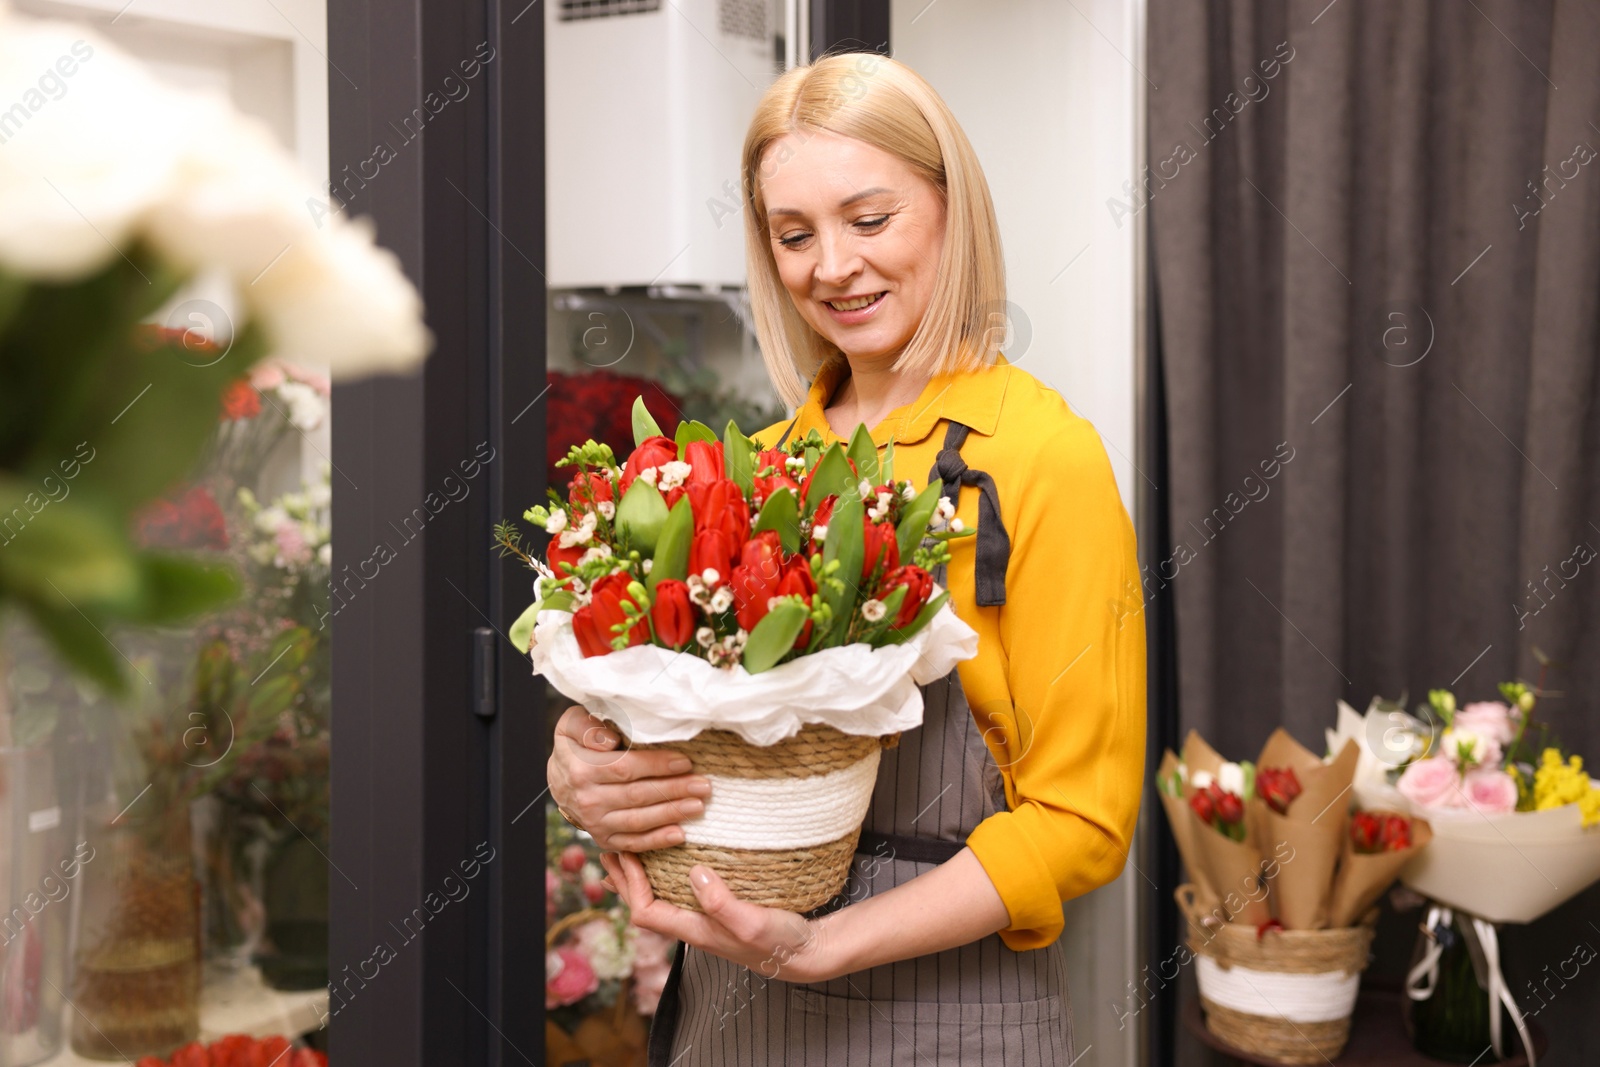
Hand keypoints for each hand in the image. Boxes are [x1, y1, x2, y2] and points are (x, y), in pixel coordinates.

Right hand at [547, 705, 710, 851]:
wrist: (558, 779)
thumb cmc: (575, 746)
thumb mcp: (571, 726)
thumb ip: (586, 726)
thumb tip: (610, 740)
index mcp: (582, 770)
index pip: (625, 769)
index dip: (656, 766)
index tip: (684, 761)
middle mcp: (588, 800)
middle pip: (637, 796)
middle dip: (674, 790)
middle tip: (703, 785)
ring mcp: (595, 823)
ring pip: (638, 821)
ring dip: (671, 814)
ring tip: (698, 806)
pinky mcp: (604, 839)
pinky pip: (632, 843)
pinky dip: (657, 841)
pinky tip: (680, 834)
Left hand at [599, 851, 842, 983]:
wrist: (804, 953)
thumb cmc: (779, 941)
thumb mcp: (751, 922)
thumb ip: (721, 902)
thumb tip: (693, 873)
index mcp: (694, 930)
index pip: (645, 911)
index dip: (630, 883)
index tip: (626, 852)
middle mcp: (692, 926)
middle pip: (643, 906)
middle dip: (622, 879)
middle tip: (607, 849)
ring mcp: (704, 920)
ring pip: (658, 899)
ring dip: (638, 878)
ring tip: (627, 855)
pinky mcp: (717, 911)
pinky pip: (677, 893)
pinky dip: (663, 877)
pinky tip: (669, 864)